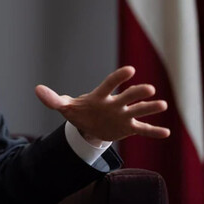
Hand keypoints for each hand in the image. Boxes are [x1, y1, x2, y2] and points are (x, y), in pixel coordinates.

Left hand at [34, 66, 169, 142]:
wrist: (88, 125)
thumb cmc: (78, 111)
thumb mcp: (65, 107)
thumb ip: (53, 99)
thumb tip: (36, 89)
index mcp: (100, 96)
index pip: (110, 85)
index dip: (118, 78)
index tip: (129, 70)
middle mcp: (115, 103)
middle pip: (127, 96)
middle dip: (137, 93)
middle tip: (149, 89)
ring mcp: (123, 115)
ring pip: (138, 111)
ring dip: (150, 108)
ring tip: (162, 105)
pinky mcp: (128, 128)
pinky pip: (143, 130)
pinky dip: (153, 131)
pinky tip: (166, 133)